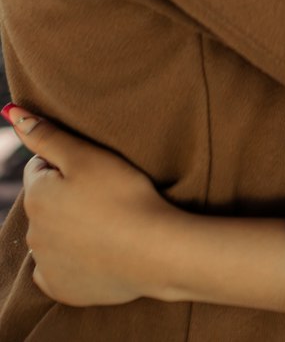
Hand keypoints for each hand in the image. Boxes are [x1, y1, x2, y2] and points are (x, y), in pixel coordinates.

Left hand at [5, 106, 171, 307]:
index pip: (40, 168)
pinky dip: (71, 259)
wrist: (153, 251)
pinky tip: (95, 251)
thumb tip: (12, 114)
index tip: (96, 170)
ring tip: (107, 221)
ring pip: (52, 234)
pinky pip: (57, 268)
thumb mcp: (86, 155)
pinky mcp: (60, 288)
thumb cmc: (123, 195)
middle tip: (105, 194)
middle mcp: (32, 232)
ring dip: (70, 226)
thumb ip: (47, 135)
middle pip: (45, 202)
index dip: (69, 164)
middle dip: (66, 195)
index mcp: (36, 196)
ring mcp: (45, 264)